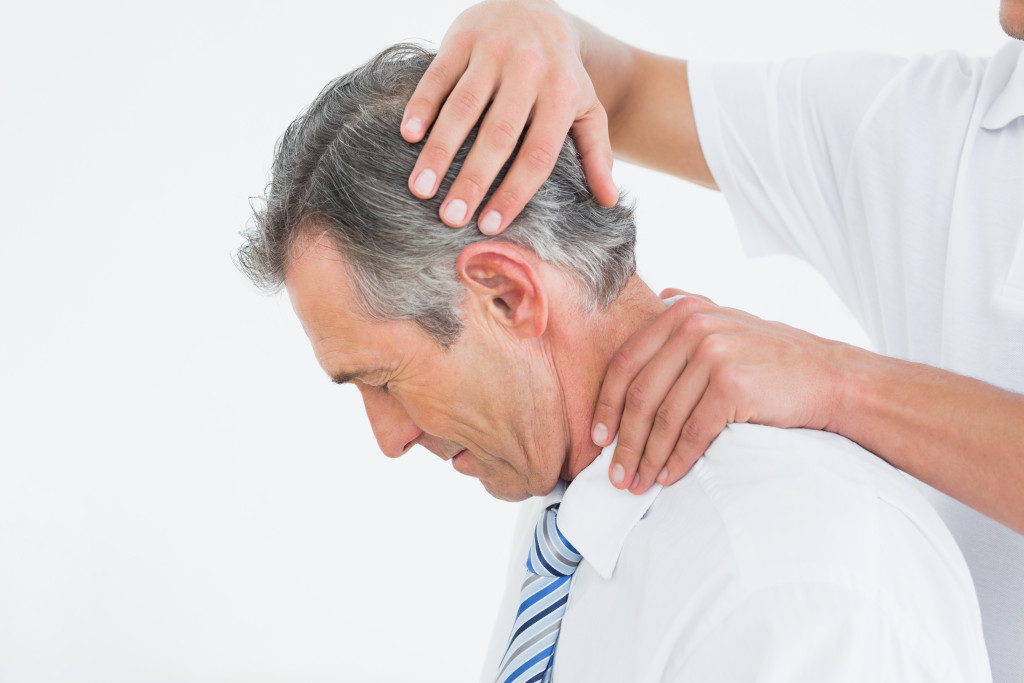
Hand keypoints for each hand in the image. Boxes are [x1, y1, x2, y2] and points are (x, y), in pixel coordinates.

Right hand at [401, 0, 617, 234]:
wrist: (534, 6)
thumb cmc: (559, 73)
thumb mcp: (586, 108)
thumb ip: (597, 154)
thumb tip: (609, 202)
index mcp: (561, 95)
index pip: (538, 154)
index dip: (515, 191)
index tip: (491, 225)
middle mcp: (529, 71)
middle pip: (499, 135)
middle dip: (474, 179)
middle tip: (451, 218)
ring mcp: (494, 52)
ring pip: (463, 107)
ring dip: (439, 150)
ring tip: (420, 189)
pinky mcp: (462, 38)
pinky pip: (439, 76)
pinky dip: (422, 106)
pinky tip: (409, 136)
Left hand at [594, 289, 847, 493]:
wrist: (830, 377)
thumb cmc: (775, 357)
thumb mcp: (730, 318)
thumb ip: (693, 309)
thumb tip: (660, 296)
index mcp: (682, 311)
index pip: (626, 362)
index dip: (606, 404)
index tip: (598, 437)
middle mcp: (694, 327)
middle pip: (640, 394)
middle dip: (624, 441)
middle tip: (614, 473)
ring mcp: (713, 355)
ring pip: (664, 418)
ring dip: (647, 458)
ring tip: (637, 483)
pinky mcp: (732, 386)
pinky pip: (692, 433)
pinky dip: (676, 460)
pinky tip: (669, 477)